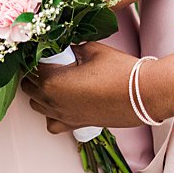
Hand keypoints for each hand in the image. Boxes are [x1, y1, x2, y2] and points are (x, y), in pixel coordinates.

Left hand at [22, 42, 136, 131]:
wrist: (144, 94)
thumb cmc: (120, 71)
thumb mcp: (92, 50)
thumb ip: (73, 48)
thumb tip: (66, 47)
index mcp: (52, 81)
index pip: (32, 66)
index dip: (37, 55)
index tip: (43, 49)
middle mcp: (53, 101)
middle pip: (29, 86)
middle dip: (36, 73)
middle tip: (49, 62)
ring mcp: (63, 116)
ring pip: (36, 105)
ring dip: (40, 92)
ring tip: (55, 80)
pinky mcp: (75, 125)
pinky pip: (52, 123)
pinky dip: (51, 114)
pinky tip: (62, 103)